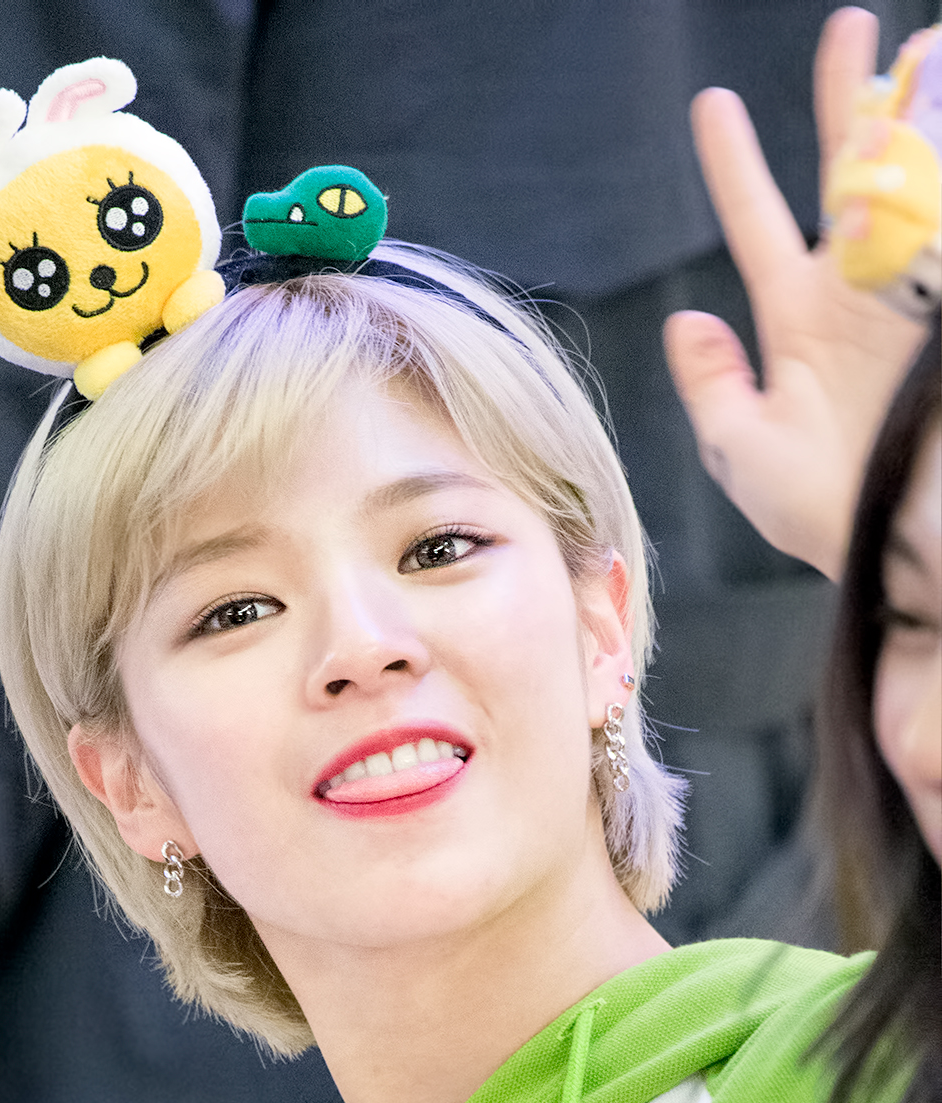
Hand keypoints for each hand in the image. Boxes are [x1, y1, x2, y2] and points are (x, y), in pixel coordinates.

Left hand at [665, 8, 924, 578]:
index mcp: (801, 322)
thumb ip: (713, 391)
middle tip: (850, 26)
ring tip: (928, 46)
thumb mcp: (747, 458)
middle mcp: (863, 293)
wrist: (909, 550)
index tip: (712, 103)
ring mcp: (919, 293)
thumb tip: (685, 320)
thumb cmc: (829, 517)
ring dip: (923, 113)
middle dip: (851, 99)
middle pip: (853, 172)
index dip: (734, 163)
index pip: (759, 222)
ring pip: (919, 178)